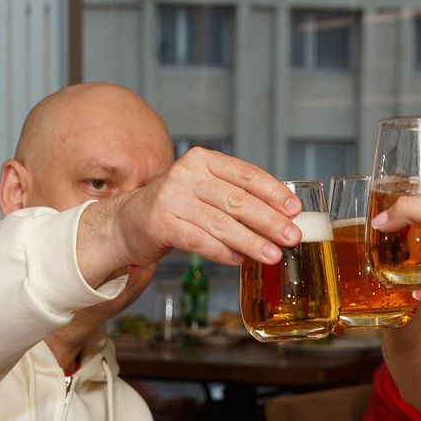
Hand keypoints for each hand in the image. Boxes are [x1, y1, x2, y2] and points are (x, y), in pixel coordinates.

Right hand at [76, 147, 300, 279]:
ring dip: (251, 241)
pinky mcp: (160, 223)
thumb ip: (234, 196)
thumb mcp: (203, 190)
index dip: (273, 192)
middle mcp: (186, 174)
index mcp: (203, 160)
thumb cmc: (175, 207)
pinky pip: (199, 241)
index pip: (245, 173)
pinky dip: (222, 252)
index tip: (293, 209)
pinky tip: (240, 260)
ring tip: (272, 255)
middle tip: (291, 236)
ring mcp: (171, 198)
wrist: (127, 222)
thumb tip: (281, 218)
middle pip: (237, 199)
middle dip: (268, 220)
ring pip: (221, 223)